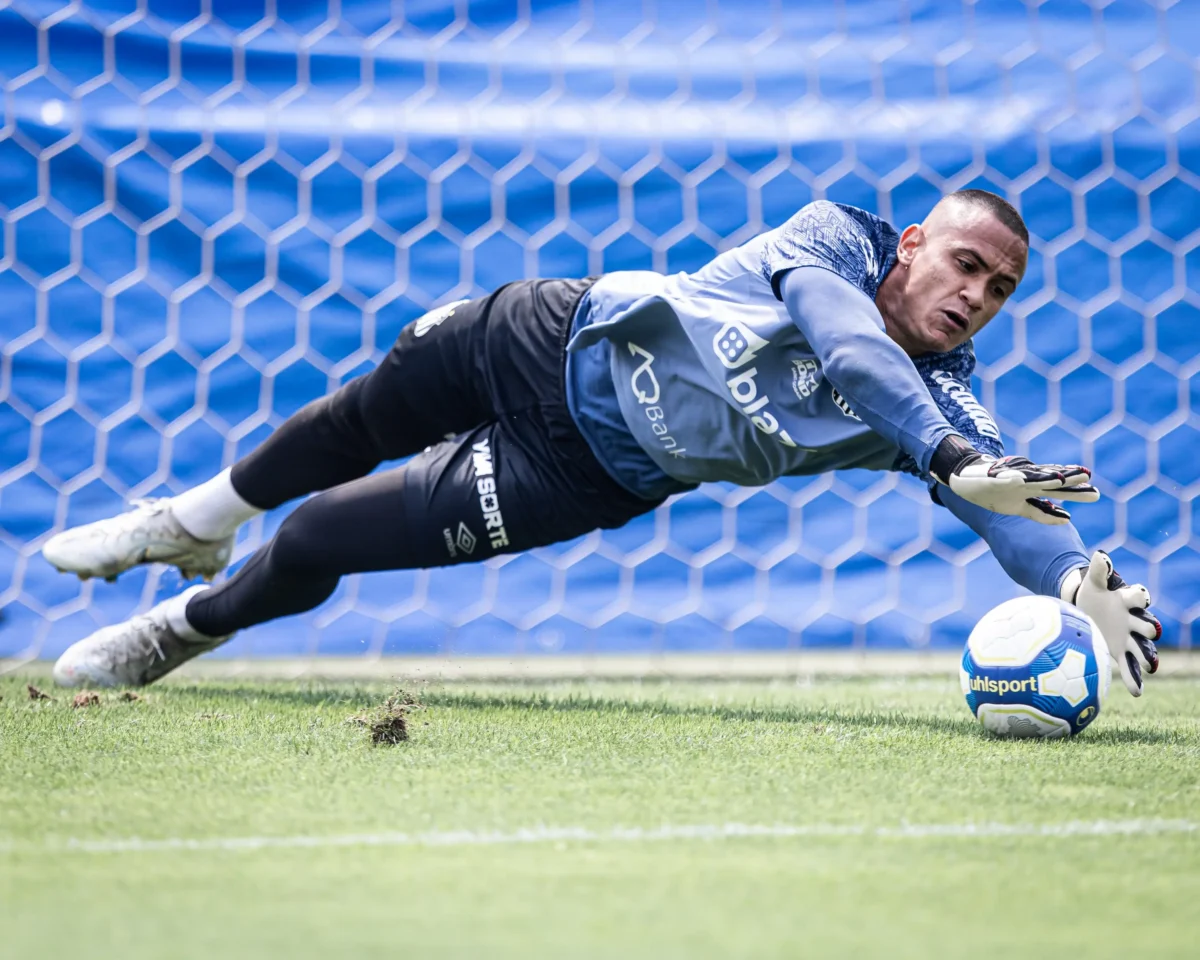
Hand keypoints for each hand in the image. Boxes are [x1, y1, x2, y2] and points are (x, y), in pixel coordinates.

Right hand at [931, 435, 1098, 524]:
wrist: (965, 477)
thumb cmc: (993, 492)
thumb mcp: (1019, 507)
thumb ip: (1041, 512)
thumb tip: (1066, 520)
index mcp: (1033, 489)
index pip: (1058, 490)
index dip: (1076, 492)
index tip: (1096, 493)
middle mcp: (1027, 480)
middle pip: (1052, 481)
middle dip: (1070, 481)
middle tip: (1089, 479)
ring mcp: (1013, 478)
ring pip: (1034, 476)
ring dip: (1048, 476)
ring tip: (1063, 478)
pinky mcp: (997, 477)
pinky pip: (1010, 478)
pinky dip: (1020, 478)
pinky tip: (1024, 479)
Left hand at [1061, 550, 1160, 696]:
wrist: (1085, 608)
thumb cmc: (1092, 593)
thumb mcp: (1093, 582)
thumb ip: (1099, 570)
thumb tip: (1101, 555)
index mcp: (1127, 600)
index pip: (1139, 597)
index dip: (1139, 596)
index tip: (1139, 597)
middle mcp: (1133, 620)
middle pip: (1147, 625)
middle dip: (1149, 628)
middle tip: (1150, 631)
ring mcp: (1129, 637)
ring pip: (1143, 648)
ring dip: (1147, 657)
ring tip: (1150, 667)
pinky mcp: (1120, 651)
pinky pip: (1128, 666)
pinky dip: (1133, 679)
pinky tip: (1136, 693)